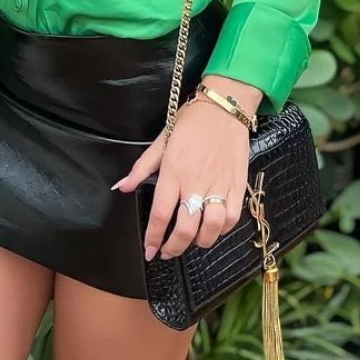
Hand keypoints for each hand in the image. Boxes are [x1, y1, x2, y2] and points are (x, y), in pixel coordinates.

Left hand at [113, 96, 252, 261]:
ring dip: (200, 242)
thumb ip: (141, 168)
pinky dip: (222, 229)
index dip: (154, 237)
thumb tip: (122, 187)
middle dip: (174, 248)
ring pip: (211, 228)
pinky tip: (214, 227)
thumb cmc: (190, 122)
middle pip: (186, 229)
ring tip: (192, 241)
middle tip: (168, 252)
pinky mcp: (237, 185)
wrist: (223, 107)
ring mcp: (218, 186)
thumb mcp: (161, 141)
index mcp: (173, 172)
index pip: (161, 214)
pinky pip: (231, 218)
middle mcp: (195, 183)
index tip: (150, 251)